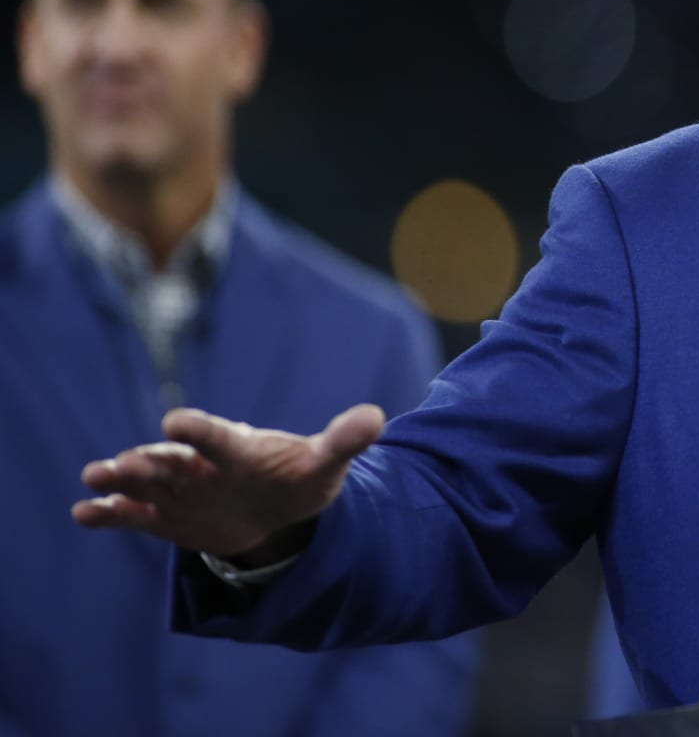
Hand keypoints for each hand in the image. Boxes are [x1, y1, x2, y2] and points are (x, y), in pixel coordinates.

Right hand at [72, 403, 385, 560]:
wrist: (278, 508)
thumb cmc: (297, 477)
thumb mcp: (324, 465)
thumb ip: (343, 441)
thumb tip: (377, 417)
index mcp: (237, 446)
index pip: (216, 435)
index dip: (198, 429)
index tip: (174, 422)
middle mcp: (201, 464)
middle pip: (170, 460)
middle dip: (147, 461)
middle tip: (122, 463)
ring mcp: (178, 490)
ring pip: (144, 483)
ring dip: (119, 481)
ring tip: (94, 480)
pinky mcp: (163, 517)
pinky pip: (131, 515)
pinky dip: (108, 514)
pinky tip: (84, 514)